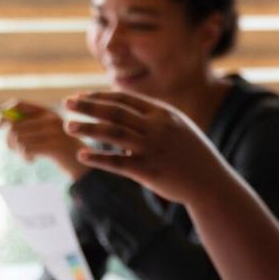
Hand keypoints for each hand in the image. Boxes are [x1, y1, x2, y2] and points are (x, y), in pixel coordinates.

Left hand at [0, 100, 86, 179]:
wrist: (83, 165)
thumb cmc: (60, 149)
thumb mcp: (47, 132)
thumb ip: (29, 125)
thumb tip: (2, 121)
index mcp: (47, 112)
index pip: (18, 104)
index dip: (3, 114)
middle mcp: (51, 119)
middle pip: (14, 125)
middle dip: (9, 140)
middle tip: (14, 149)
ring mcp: (54, 132)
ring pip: (18, 138)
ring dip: (17, 151)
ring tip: (25, 155)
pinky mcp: (54, 146)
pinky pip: (26, 149)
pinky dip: (24, 157)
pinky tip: (31, 160)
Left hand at [63, 91, 222, 203]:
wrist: (211, 183)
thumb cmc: (194, 156)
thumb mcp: (178, 129)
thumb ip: (153, 120)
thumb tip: (128, 115)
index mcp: (163, 114)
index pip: (124, 99)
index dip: (100, 96)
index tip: (81, 96)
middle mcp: (156, 127)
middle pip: (114, 112)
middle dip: (88, 106)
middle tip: (66, 103)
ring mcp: (152, 148)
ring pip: (113, 134)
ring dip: (88, 129)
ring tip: (68, 126)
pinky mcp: (149, 171)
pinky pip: (118, 162)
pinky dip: (98, 158)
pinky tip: (82, 156)